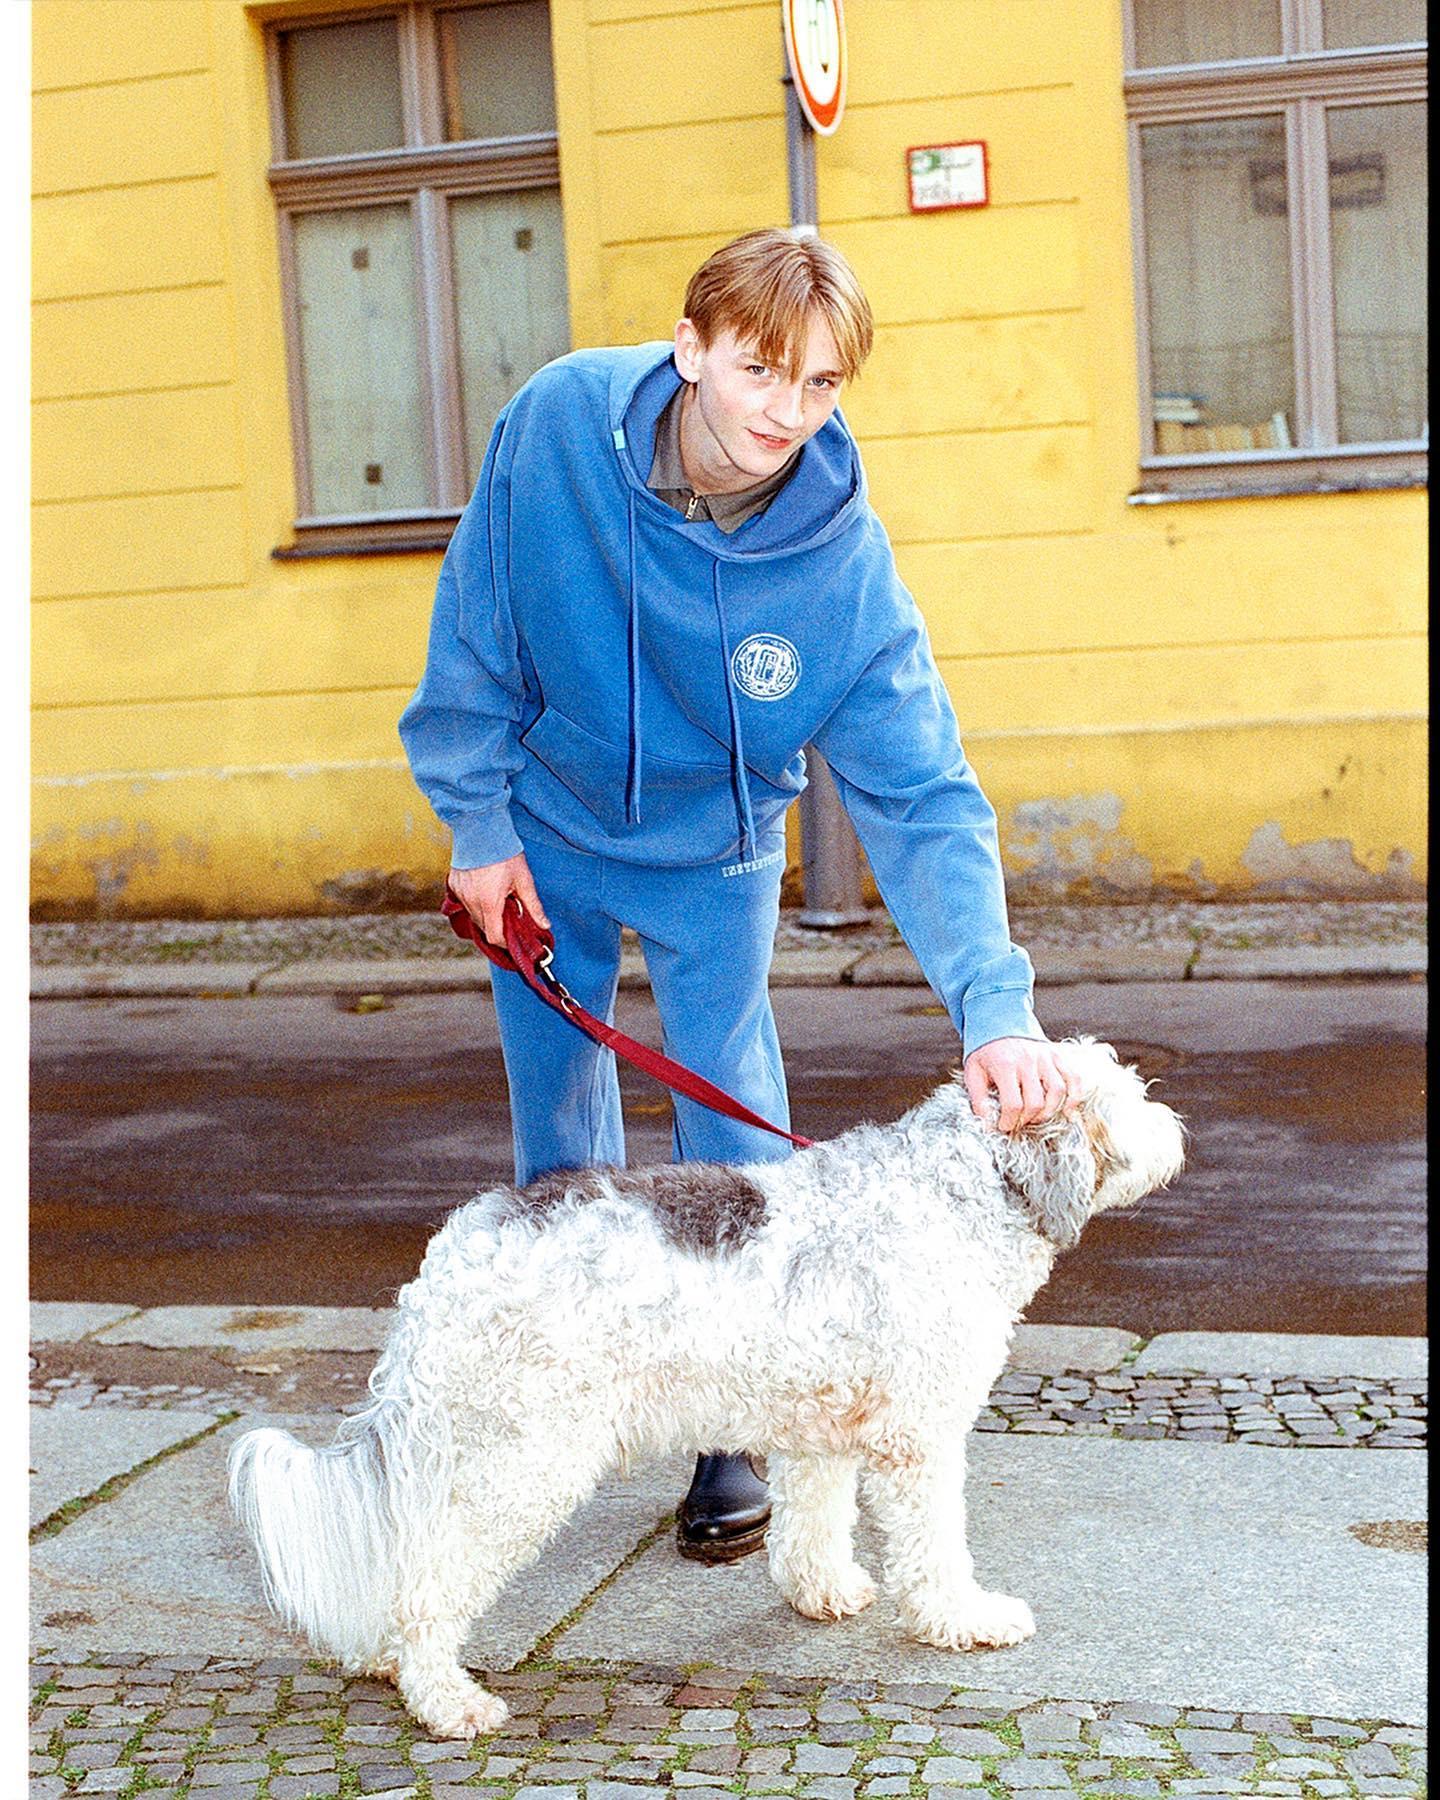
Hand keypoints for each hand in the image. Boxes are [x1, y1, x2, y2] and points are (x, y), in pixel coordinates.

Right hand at [449, 854, 549, 949]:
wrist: (481, 829)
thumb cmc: (505, 853)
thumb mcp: (524, 880)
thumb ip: (533, 906)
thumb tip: (544, 925)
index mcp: (489, 903)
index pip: (494, 937)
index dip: (505, 943)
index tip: (514, 939)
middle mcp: (471, 901)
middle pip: (483, 928)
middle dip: (497, 928)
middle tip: (511, 917)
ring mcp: (460, 893)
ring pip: (473, 915)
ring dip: (486, 915)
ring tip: (499, 901)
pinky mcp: (454, 885)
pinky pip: (465, 902)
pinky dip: (475, 903)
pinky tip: (485, 891)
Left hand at [963, 1037, 1084, 1133]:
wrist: (999, 1023)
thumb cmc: (986, 1051)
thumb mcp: (973, 1073)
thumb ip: (978, 1099)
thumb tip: (987, 1124)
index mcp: (1005, 1064)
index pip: (1012, 1104)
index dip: (1009, 1121)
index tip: (1003, 1126)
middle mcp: (1028, 1060)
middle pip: (1035, 1102)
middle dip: (1026, 1119)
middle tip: (1017, 1122)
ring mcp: (1045, 1057)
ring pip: (1057, 1092)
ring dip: (1048, 1112)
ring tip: (1035, 1117)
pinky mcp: (1057, 1055)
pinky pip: (1074, 1078)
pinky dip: (1074, 1097)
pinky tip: (1067, 1111)